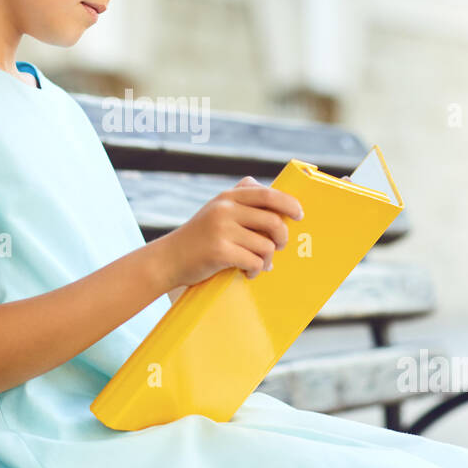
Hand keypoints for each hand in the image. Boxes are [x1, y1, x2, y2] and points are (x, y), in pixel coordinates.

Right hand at [159, 176, 304, 287]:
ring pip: (266, 246)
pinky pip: (254, 262)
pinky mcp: (219, 251)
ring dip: (267, 260)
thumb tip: (274, 195)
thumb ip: (241, 198)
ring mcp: (222, 230)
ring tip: (258, 264)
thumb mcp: (216, 209)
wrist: (169, 259)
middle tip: (278, 246)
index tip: (299, 215)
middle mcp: (225, 209)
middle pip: (273, 221)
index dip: (288, 204)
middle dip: (282, 238)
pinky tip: (247, 273)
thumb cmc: (198, 237)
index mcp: (228, 197)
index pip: (267, 195)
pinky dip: (255, 271)